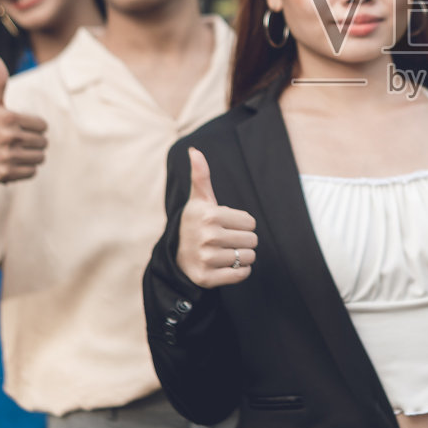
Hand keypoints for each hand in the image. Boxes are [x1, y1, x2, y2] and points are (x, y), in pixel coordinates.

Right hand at [0, 56, 47, 182]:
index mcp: (9, 117)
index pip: (43, 125)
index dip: (32, 128)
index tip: (17, 129)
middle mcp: (8, 136)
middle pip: (43, 142)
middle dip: (32, 142)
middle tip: (14, 142)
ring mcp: (6, 156)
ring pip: (40, 158)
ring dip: (30, 156)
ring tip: (13, 153)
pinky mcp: (5, 174)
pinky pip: (32, 172)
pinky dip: (24, 170)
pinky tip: (10, 164)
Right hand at [174, 148, 257, 287]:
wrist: (175, 256)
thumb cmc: (195, 223)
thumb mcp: (198, 199)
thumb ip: (201, 175)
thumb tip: (194, 150)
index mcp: (209, 215)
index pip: (250, 222)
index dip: (242, 224)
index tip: (226, 225)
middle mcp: (207, 236)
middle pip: (252, 240)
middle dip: (243, 240)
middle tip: (227, 240)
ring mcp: (206, 258)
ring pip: (248, 257)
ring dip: (242, 256)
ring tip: (226, 252)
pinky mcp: (207, 277)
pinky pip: (241, 274)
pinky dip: (240, 271)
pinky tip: (226, 265)